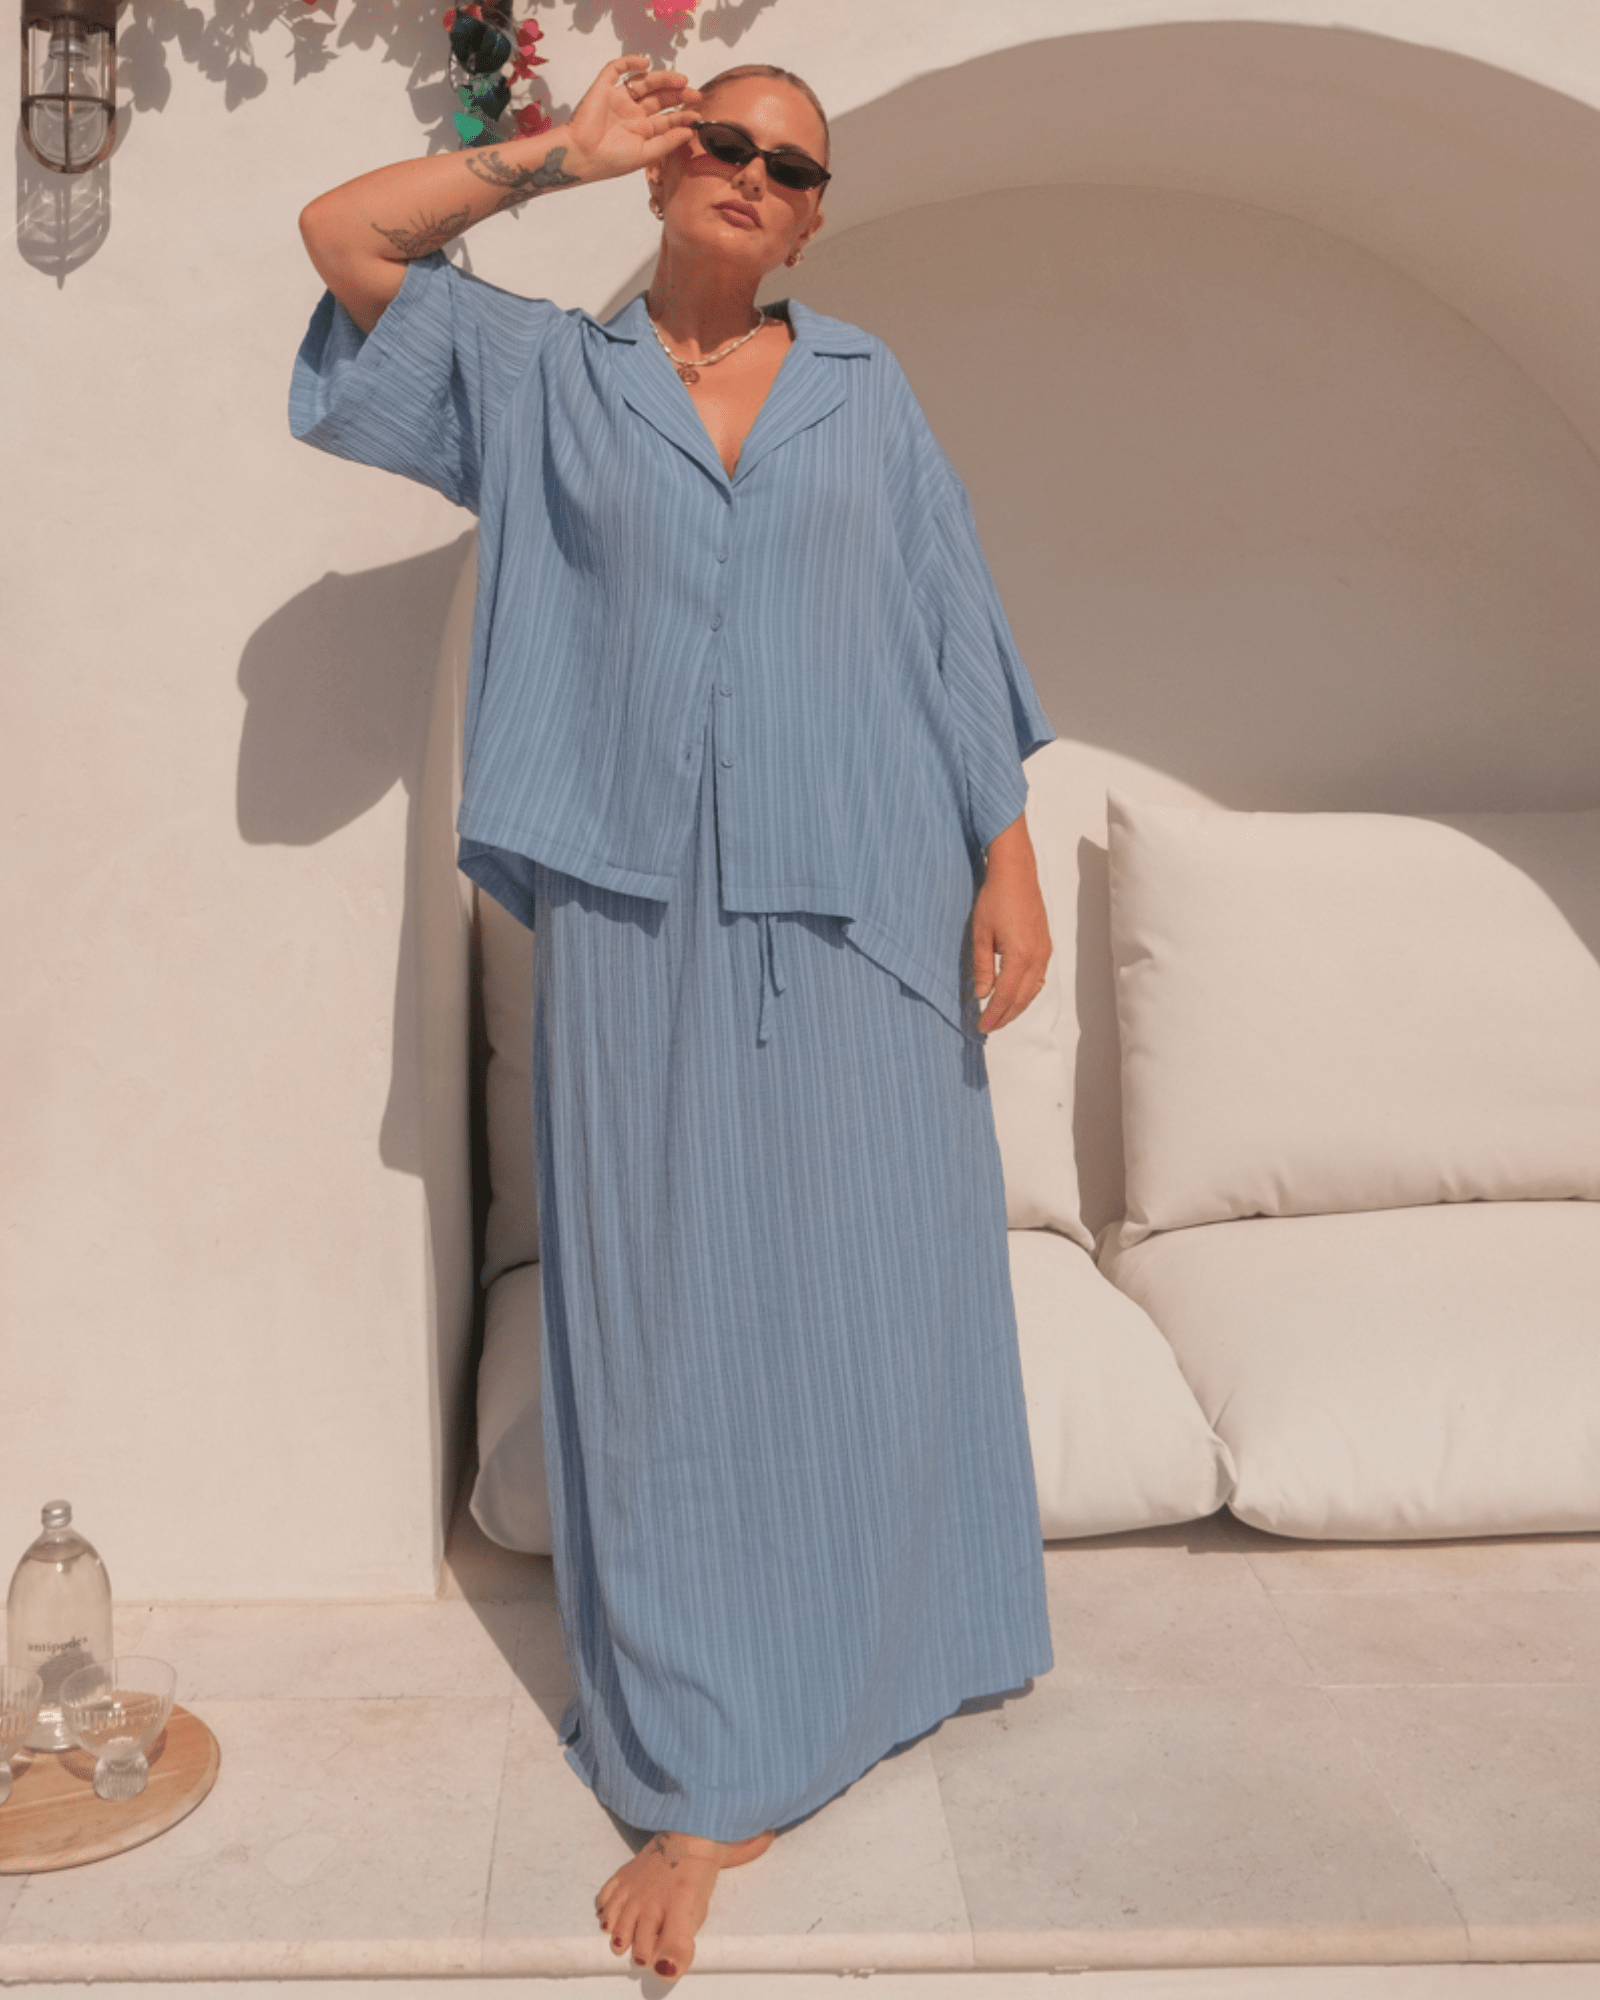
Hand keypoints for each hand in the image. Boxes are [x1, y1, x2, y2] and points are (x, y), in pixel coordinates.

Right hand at [563, 55, 701, 181]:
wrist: (582, 155)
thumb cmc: (612, 160)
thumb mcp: (645, 154)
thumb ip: (668, 142)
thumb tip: (690, 131)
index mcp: (641, 130)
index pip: (666, 118)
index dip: (682, 115)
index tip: (697, 114)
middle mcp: (631, 113)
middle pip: (658, 97)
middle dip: (677, 95)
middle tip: (694, 93)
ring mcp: (618, 98)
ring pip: (644, 82)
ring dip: (662, 78)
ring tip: (681, 80)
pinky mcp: (604, 87)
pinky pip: (617, 69)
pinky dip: (630, 62)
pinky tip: (645, 64)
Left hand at [972, 815, 1050, 1034]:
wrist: (1016, 873)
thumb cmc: (996, 898)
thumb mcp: (980, 934)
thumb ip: (982, 967)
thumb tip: (982, 994)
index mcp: (1020, 957)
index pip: (1005, 997)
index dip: (993, 1015)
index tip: (981, 1027)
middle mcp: (1037, 958)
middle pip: (1021, 999)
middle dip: (1005, 1016)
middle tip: (989, 1027)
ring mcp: (1044, 953)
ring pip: (1032, 991)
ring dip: (1016, 1006)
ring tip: (1000, 1016)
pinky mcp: (1045, 946)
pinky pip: (1038, 978)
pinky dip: (1026, 992)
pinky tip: (1015, 995)